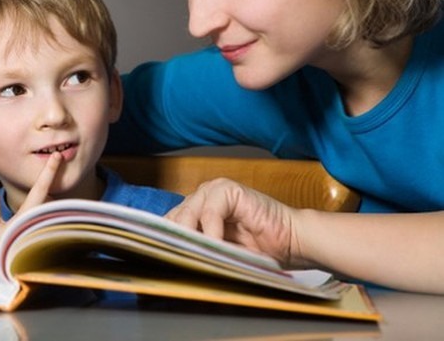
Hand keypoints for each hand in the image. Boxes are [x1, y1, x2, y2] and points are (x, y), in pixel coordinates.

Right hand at [0, 152, 61, 249]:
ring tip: (27, 224)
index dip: (49, 171)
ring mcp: (46, 228)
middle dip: (41, 194)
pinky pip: (49, 217)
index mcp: (26, 216)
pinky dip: (42, 216)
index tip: (57, 156)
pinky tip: (32, 230)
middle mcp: (40, 220)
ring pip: (48, 208)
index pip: (40, 188)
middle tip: (31, 199)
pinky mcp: (49, 236)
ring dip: (40, 209)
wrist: (7, 280)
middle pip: (47, 197)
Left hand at [166, 178, 299, 266]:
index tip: (161, 262)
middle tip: (179, 263)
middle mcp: (199, 198)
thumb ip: (198, 252)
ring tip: (197, 257)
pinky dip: (211, 231)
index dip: (164, 242)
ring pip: (187, 214)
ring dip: (192, 238)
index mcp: (194, 211)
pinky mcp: (228, 188)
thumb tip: (171, 262)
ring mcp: (212, 191)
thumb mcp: (220, 254)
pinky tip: (218, 245)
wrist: (291, 242)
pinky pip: (209, 210)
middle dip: (176, 243)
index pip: (167, 226)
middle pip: (173, 220)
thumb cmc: (258, 250)